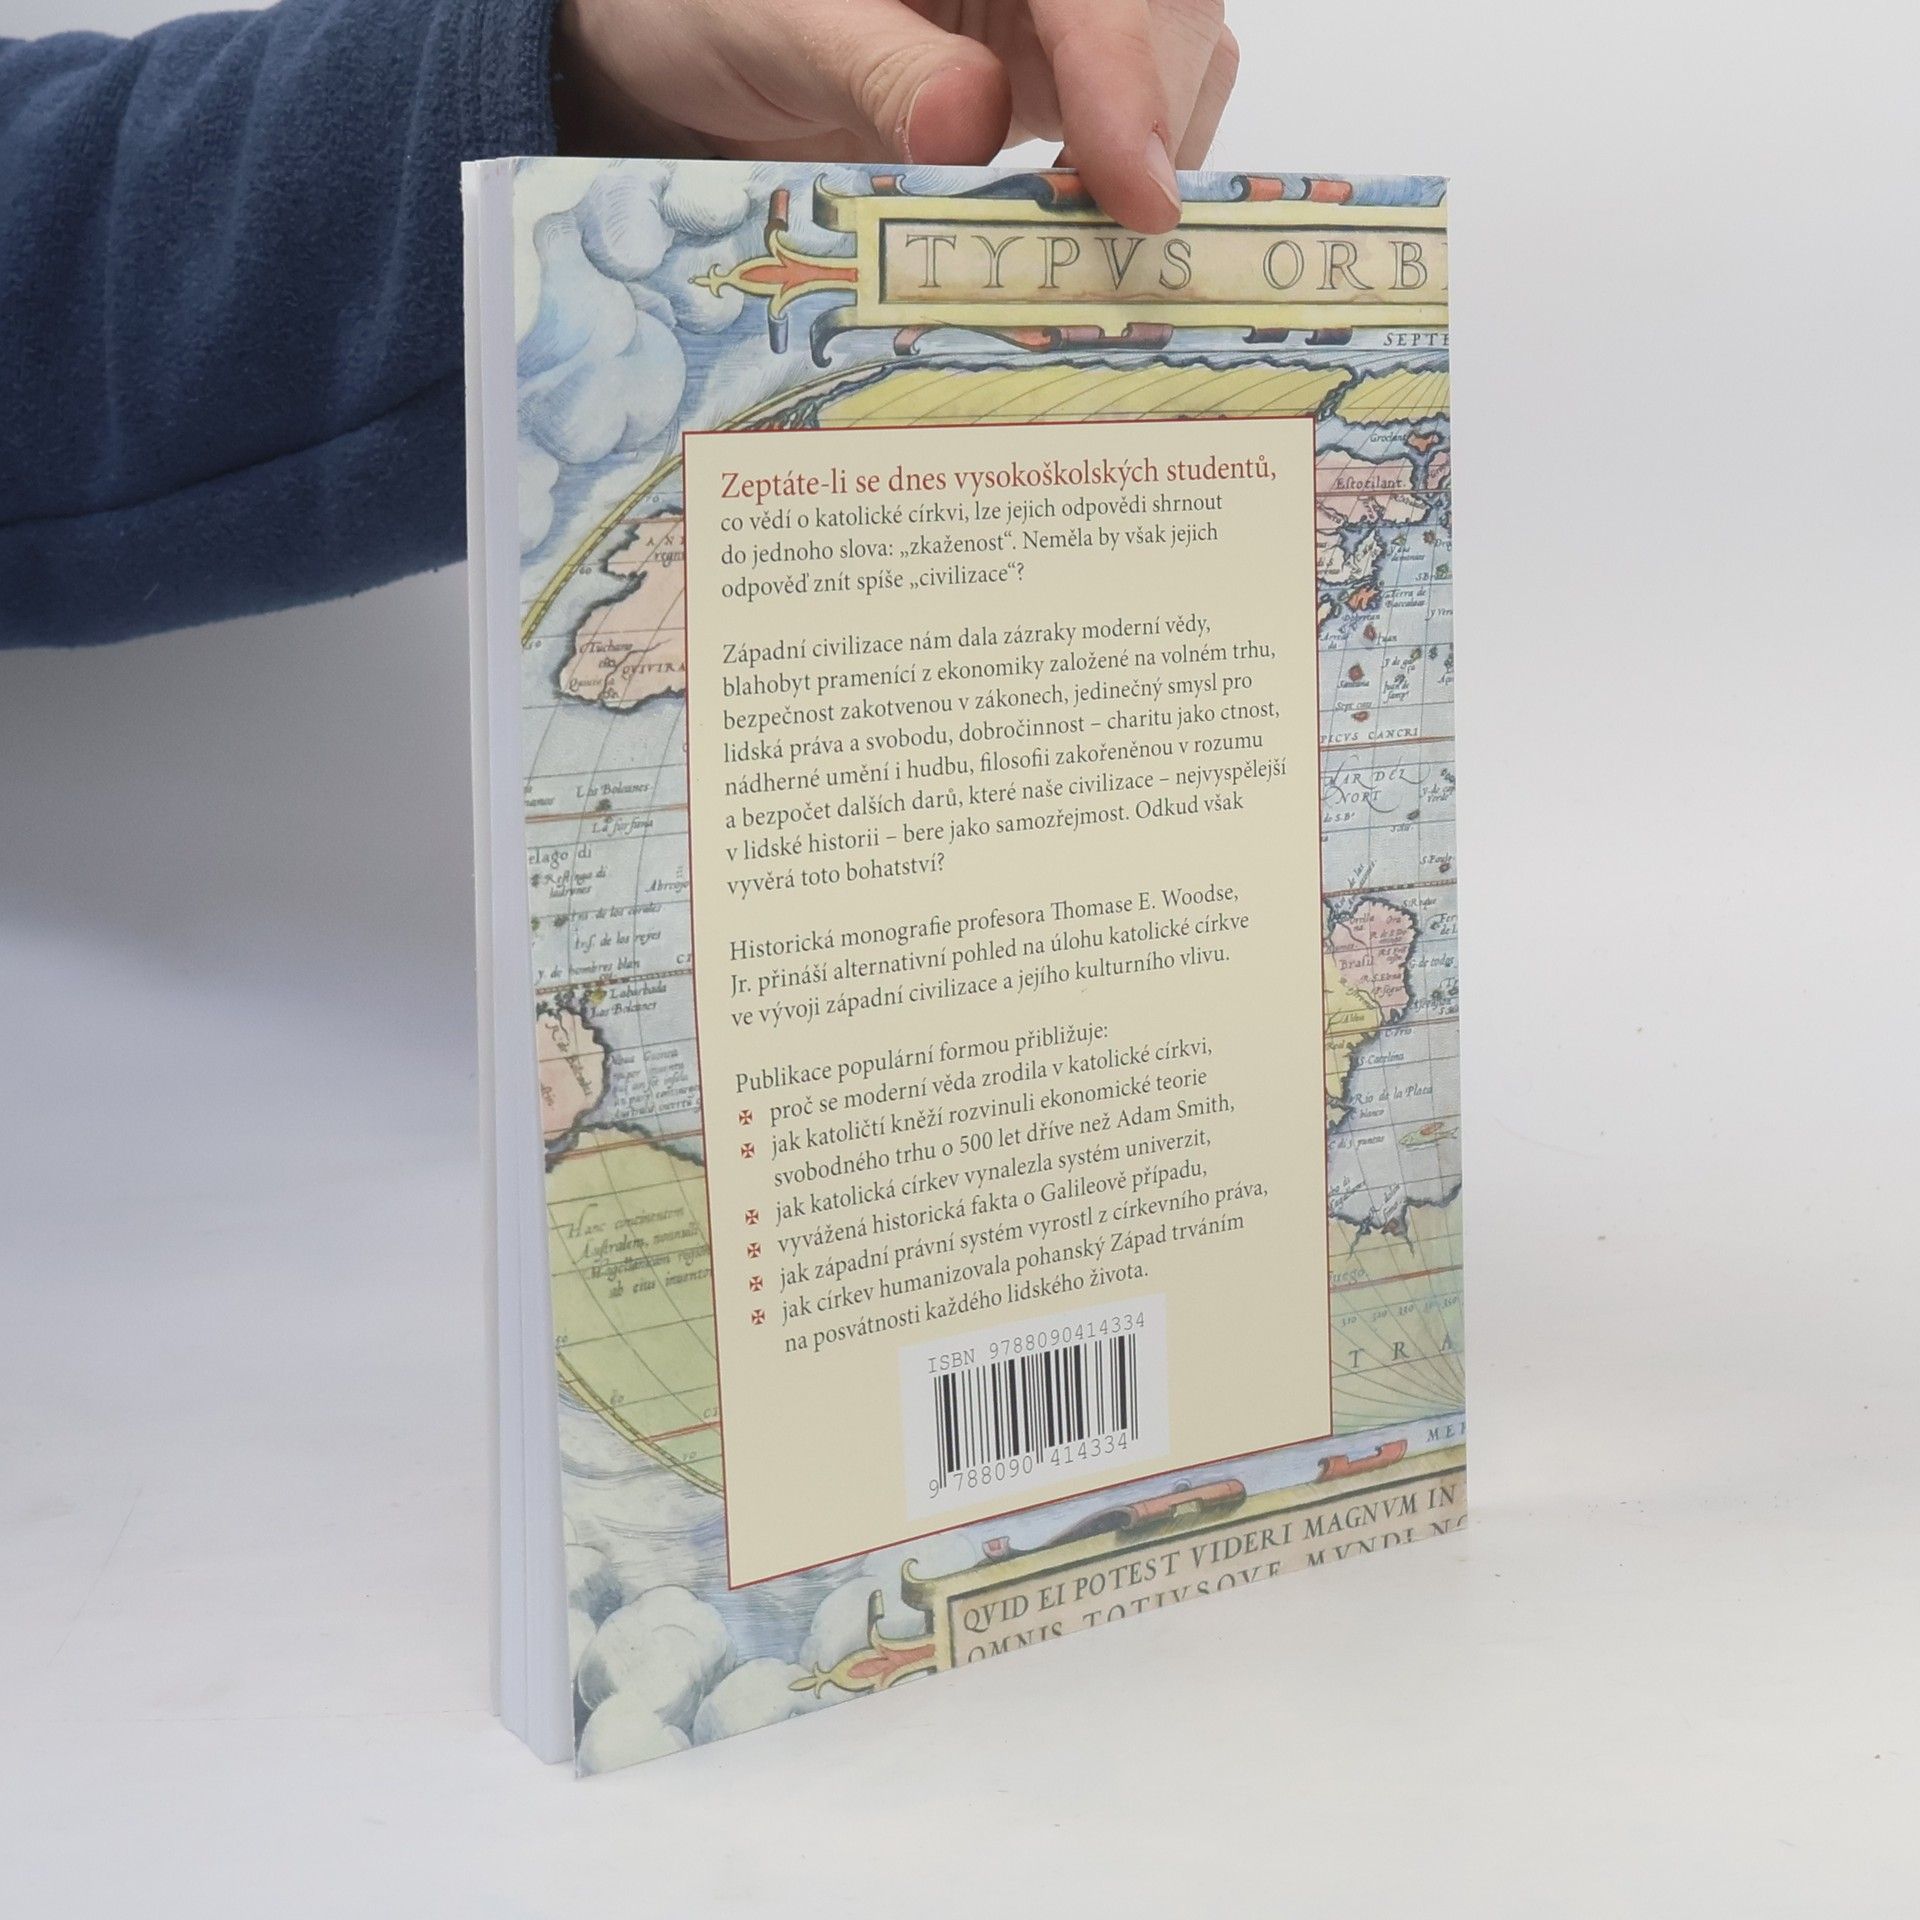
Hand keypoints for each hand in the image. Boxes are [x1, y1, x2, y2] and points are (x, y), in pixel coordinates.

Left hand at [551, 0, 1237, 232]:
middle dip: (1153, 123)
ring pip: (1176, 61)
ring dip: (1151, 155)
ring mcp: (1055, 11)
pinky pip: (1132, 111)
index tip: (1137, 192)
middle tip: (1115, 242)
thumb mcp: (780, 31)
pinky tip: (1082, 229)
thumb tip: (974, 124)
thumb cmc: (718, 10)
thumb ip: (880, 71)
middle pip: (1166, 18)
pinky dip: (1124, 177)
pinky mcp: (1055, 68)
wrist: (689, 42)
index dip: (1129, 82)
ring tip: (1095, 243)